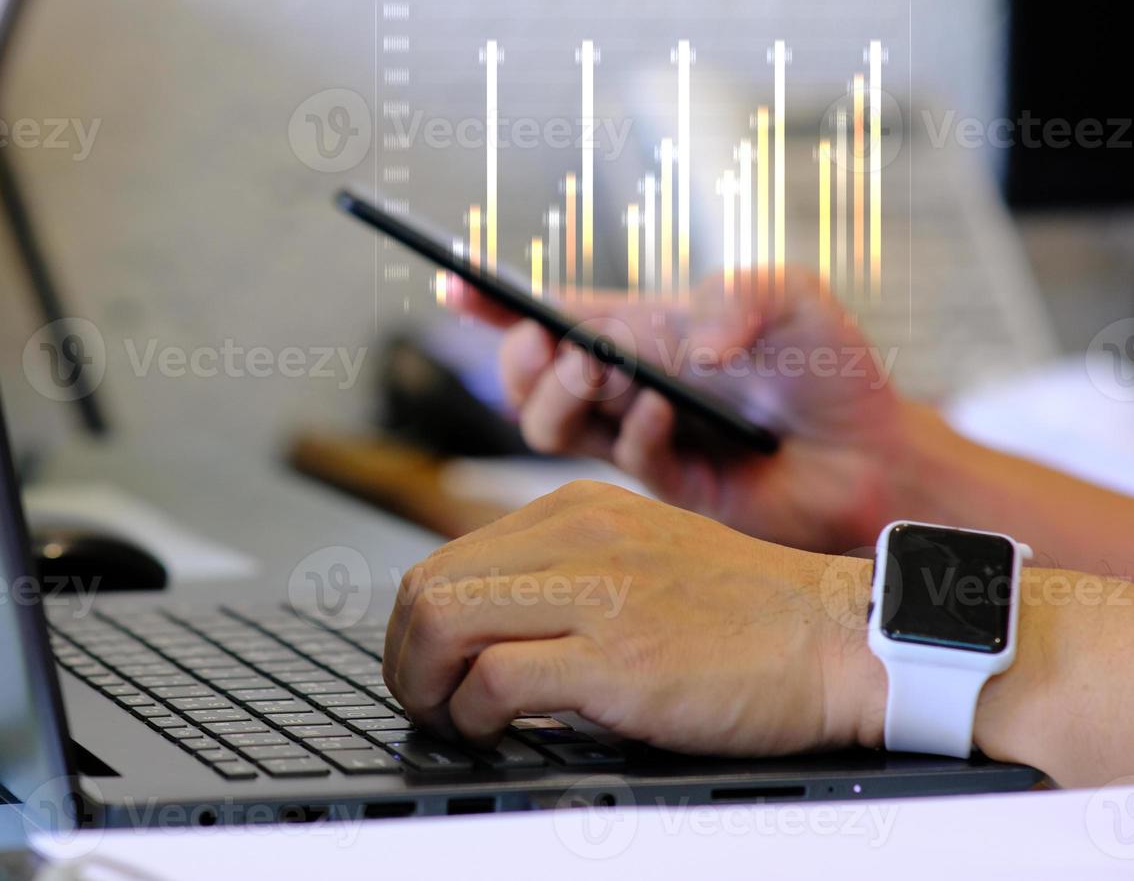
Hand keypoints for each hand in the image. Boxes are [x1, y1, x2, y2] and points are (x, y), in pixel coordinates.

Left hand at [384, 481, 884, 754]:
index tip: (425, 666)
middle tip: (423, 700)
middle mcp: (577, 536)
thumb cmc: (748, 614)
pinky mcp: (617, 657)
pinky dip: (473, 716)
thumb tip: (483, 624)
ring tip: (451, 719)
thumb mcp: (641, 557)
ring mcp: (597, 592)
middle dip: (404, 657)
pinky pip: (495, 682)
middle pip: (426, 587)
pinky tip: (495, 732)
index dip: (414, 624)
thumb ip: (567, 573)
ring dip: (425, 687)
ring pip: (443, 624)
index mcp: (577, 510)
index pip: (446, 557)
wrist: (839, 638)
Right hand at [453, 271, 915, 552]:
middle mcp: (624, 385)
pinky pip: (619, 460)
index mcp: (638, 330)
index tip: (453, 287)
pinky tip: (671, 412)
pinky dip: (635, 428)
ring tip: (608, 371)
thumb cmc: (828, 367)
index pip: (546, 315)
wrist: (873, 454)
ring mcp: (638, 438)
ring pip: (547, 426)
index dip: (490, 302)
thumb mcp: (791, 295)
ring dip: (562, 393)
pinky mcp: (664, 487)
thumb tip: (685, 348)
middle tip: (570, 346)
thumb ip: (738, 295)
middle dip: (525, 356)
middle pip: (525, 377)